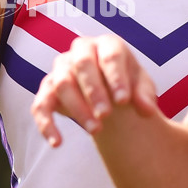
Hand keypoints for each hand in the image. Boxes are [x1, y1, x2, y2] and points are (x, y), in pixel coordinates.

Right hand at [31, 35, 156, 146]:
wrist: (108, 92)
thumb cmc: (126, 84)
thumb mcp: (141, 87)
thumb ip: (145, 96)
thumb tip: (147, 111)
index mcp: (107, 45)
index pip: (110, 55)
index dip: (115, 77)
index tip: (123, 101)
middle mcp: (81, 51)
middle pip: (82, 64)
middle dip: (93, 91)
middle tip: (105, 116)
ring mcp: (62, 68)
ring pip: (62, 83)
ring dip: (77, 108)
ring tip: (95, 131)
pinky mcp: (48, 89)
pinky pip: (40, 104)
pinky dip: (46, 123)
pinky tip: (57, 143)